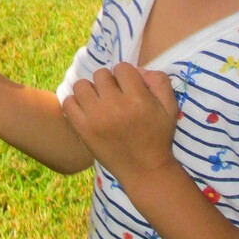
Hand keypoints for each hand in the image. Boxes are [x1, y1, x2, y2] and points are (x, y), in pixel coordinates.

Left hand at [61, 63, 178, 187]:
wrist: (145, 170)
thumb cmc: (158, 137)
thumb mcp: (170, 107)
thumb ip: (159, 81)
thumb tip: (137, 69)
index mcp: (137, 98)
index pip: (122, 68)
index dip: (126, 77)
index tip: (129, 90)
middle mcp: (114, 106)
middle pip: (101, 74)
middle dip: (109, 83)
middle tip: (115, 98)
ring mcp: (95, 117)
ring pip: (82, 85)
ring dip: (90, 91)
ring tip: (99, 103)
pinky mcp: (83, 129)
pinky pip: (68, 102)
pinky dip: (75, 103)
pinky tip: (87, 111)